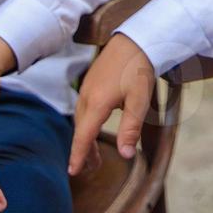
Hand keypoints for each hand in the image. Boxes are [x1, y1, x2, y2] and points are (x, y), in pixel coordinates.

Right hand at [68, 34, 155, 176]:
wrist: (135, 40)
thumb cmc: (139, 70)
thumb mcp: (139, 101)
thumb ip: (131, 129)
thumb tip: (125, 155)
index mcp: (97, 104)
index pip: (83, 137)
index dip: (78, 156)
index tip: (72, 172)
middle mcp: (86, 97)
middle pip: (80, 130)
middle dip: (83, 150)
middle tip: (90, 168)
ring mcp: (86, 88)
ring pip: (81, 119)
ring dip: (85, 137)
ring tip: (93, 154)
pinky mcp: (90, 83)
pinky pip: (83, 108)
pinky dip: (86, 123)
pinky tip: (95, 126)